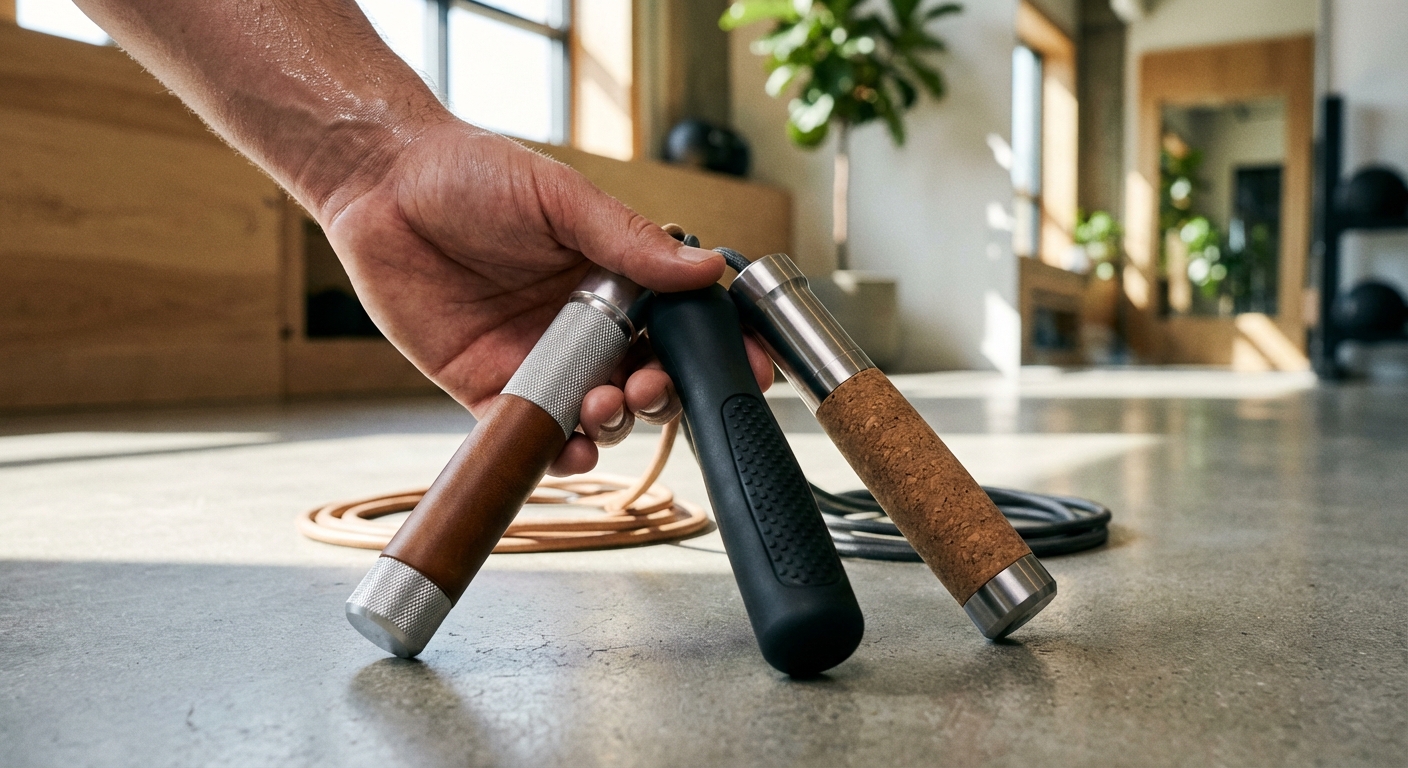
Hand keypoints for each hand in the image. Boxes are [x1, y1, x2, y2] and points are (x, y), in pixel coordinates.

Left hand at [323, 119, 774, 474]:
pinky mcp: (490, 388)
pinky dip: (559, 451)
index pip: (681, 324)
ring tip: (602, 405)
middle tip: (646, 388)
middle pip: (647, 381)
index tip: (752, 369)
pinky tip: (571, 448)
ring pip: (597, 415)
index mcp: (614, 279)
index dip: (716, 352)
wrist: (380, 187)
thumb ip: (629, 240)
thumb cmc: (471, 174)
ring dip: (614, 423)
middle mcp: (585, 327)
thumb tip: (707, 267)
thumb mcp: (561, 198)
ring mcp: (541, 361)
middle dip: (661, 396)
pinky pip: (534, 434)